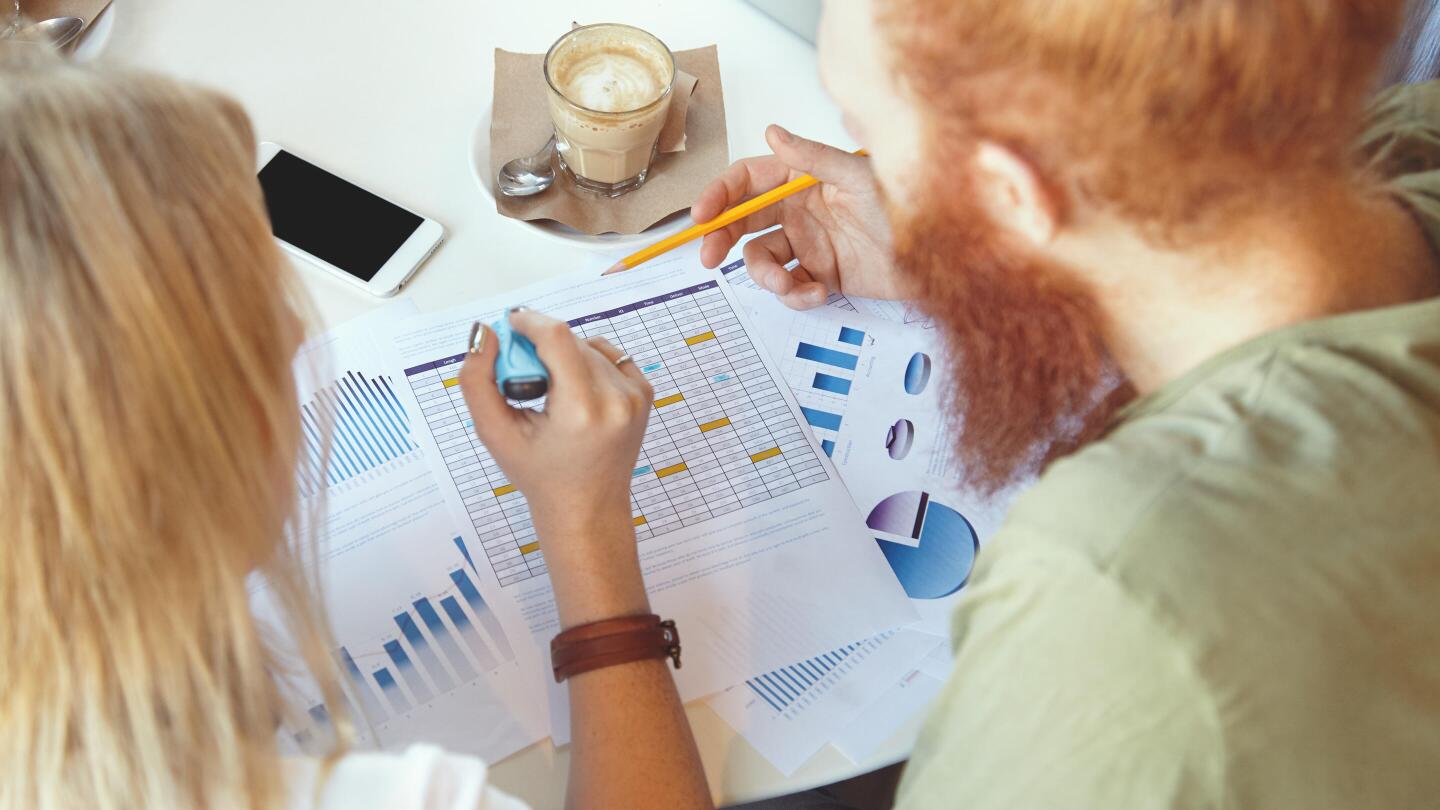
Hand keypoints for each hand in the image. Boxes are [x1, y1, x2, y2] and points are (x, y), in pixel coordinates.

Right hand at [459, 310, 655, 625]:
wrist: (587, 508)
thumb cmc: (540, 475)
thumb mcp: (494, 433)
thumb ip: (477, 380)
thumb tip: (485, 333)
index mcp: (582, 411)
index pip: (557, 337)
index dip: (529, 322)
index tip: (511, 324)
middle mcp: (616, 400)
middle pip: (570, 341)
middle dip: (540, 347)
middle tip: (523, 378)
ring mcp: (635, 396)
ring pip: (588, 346)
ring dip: (563, 356)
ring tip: (549, 392)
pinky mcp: (643, 394)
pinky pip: (609, 355)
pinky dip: (587, 362)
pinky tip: (574, 389)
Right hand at [692, 124, 905, 308]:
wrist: (937, 257)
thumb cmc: (907, 208)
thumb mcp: (859, 176)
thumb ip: (812, 157)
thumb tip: (772, 132)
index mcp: (803, 180)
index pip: (748, 181)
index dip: (720, 195)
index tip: (702, 215)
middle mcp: (800, 211)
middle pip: (743, 222)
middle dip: (721, 239)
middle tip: (708, 258)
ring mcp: (808, 245)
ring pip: (762, 260)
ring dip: (766, 277)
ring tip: (789, 285)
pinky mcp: (820, 275)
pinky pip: (790, 288)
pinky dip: (797, 296)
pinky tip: (818, 293)